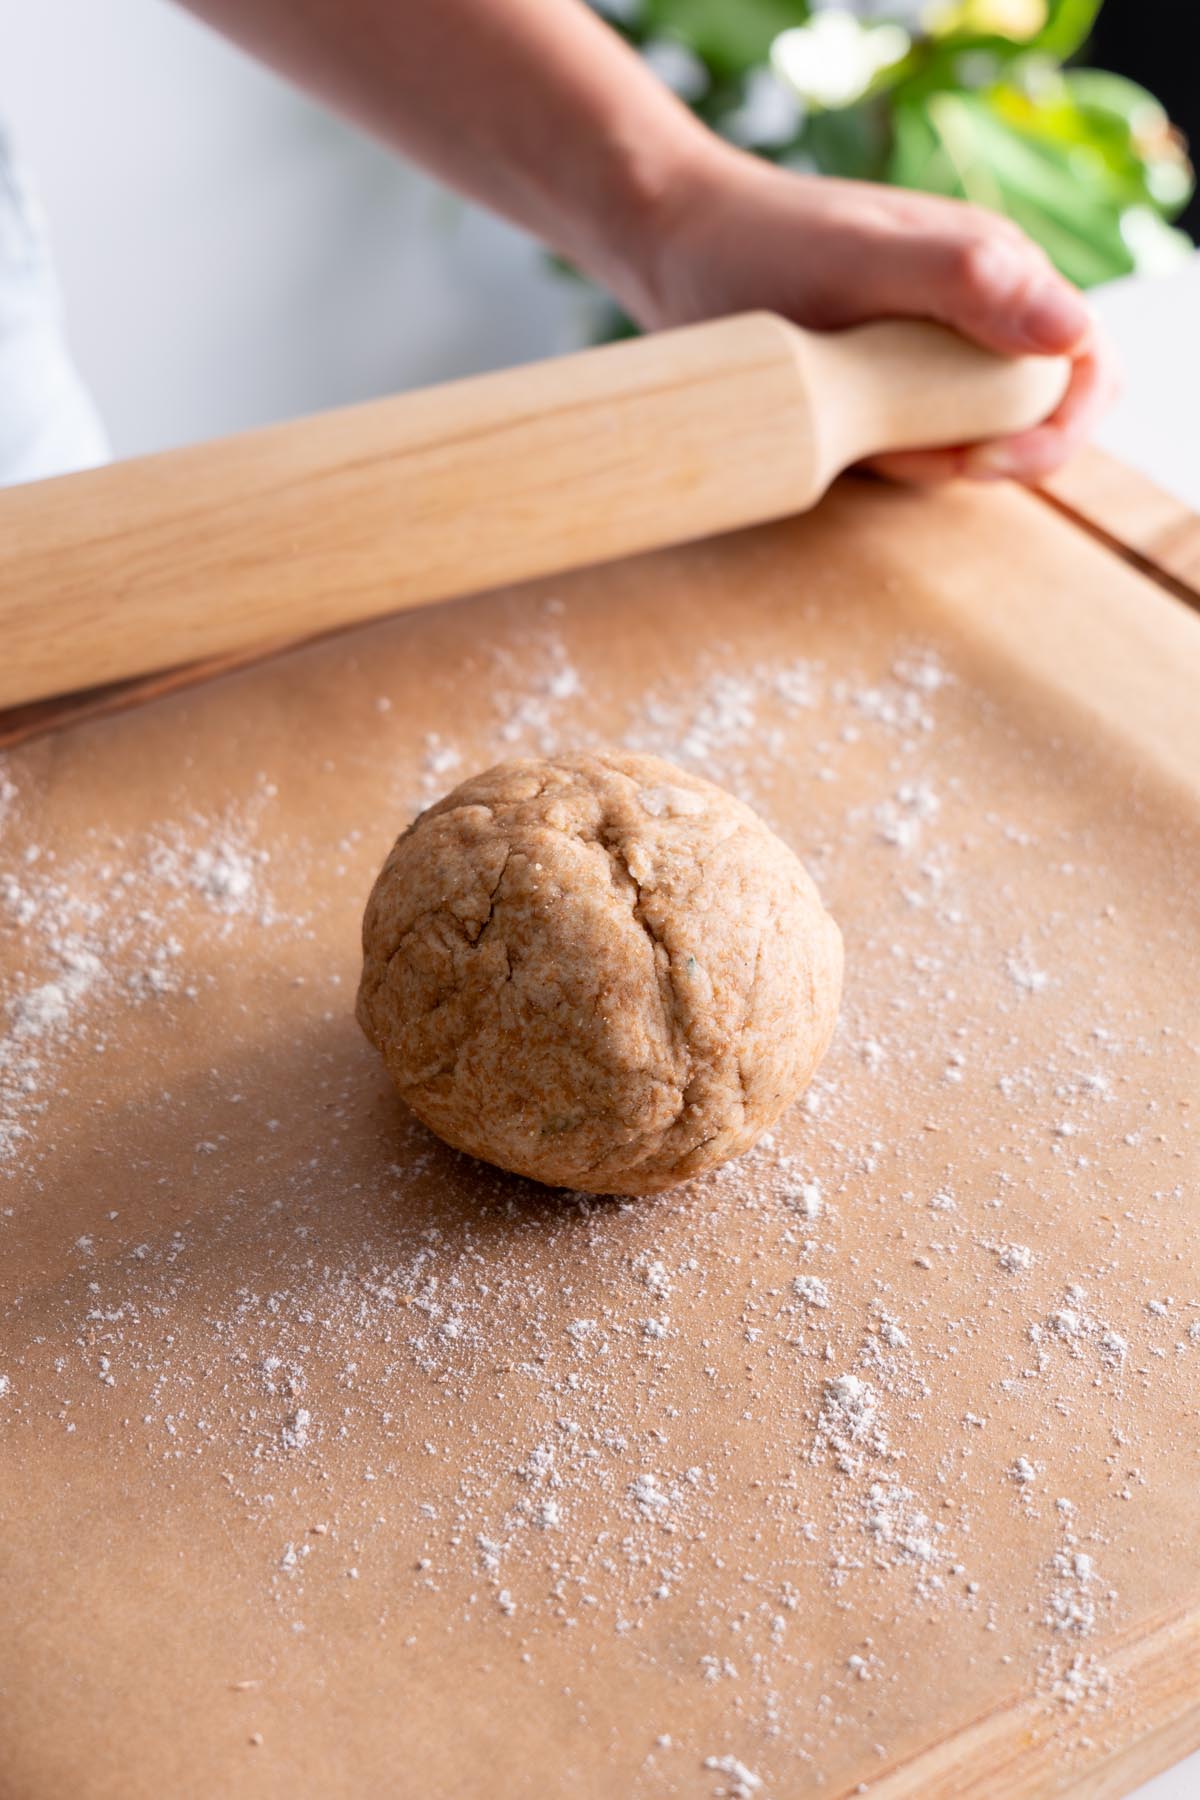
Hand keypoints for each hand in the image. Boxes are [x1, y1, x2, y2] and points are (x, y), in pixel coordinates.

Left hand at [627, 144, 1117, 483]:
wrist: (672, 246)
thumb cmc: (761, 244)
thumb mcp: (861, 260)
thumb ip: (968, 283)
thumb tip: (1072, 334)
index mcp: (1000, 272)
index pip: (1085, 369)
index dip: (1055, 430)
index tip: (978, 460)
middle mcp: (981, 312)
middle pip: (1037, 416)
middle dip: (984, 456)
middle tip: (893, 452)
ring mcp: (933, 351)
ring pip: (973, 439)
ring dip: (923, 460)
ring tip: (844, 422)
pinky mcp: (888, 383)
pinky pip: (918, 444)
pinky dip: (886, 458)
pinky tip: (832, 433)